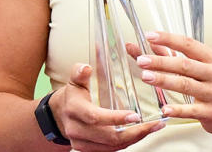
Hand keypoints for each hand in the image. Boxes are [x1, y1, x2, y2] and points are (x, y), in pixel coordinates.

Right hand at [49, 63, 164, 151]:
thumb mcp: (74, 81)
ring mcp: (82, 142)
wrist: (59, 115)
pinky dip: (128, 142)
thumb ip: (80, 73)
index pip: (95, 117)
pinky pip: (111, 149)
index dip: (115, 119)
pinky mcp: (89, 150)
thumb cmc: (72, 96)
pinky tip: (140, 134)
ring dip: (135, 138)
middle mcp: (76, 129)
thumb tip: (85, 68)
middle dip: (134, 132)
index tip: (135, 115)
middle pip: (108, 136)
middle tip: (153, 124)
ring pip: (113, 146)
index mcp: (74, 109)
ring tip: (152, 128)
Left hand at [135, 31, 211, 137]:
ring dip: (164, 80)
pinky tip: (164, 109)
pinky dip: (178, 109)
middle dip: (161, 61)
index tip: (150, 35)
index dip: (168, 39)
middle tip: (142, 60)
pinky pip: (192, 109)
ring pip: (186, 84)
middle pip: (184, 64)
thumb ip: (174, 55)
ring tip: (146, 77)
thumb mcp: (201, 68)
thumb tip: (149, 43)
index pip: (188, 44)